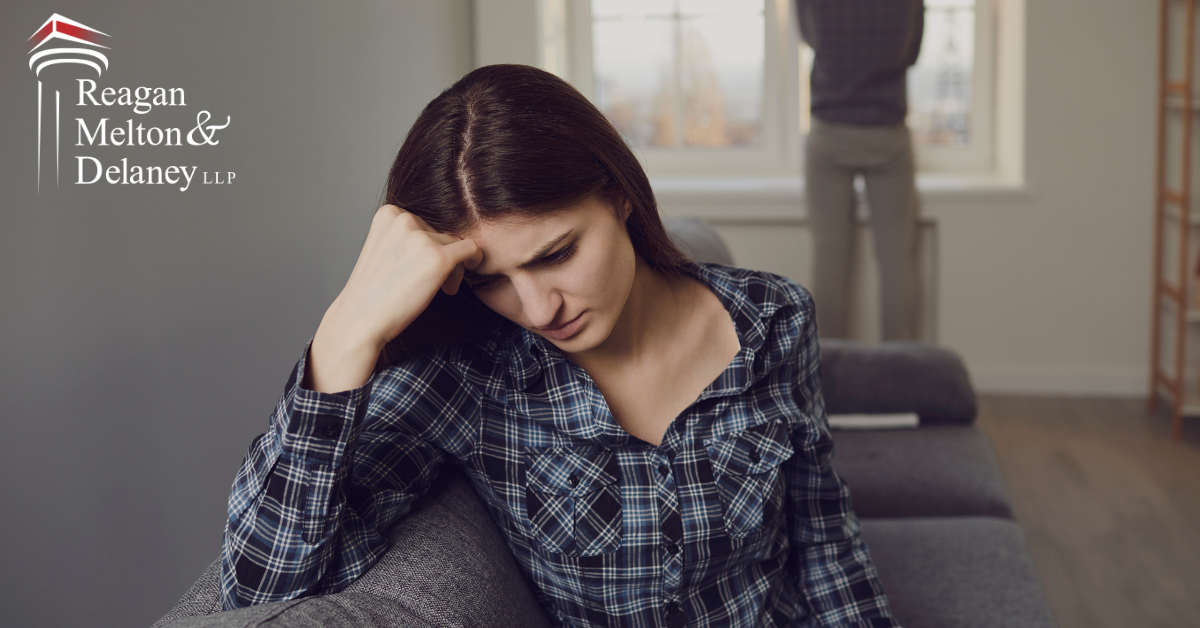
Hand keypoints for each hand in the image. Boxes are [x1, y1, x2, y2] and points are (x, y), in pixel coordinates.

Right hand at [306, 205, 481, 392]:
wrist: (360, 320)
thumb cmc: (373, 293)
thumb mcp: (385, 250)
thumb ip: (407, 237)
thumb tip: (446, 236)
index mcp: (388, 213)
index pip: (425, 224)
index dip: (428, 248)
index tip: (420, 269)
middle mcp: (404, 219)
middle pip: (442, 233)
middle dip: (442, 257)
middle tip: (431, 284)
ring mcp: (421, 238)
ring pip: (456, 244)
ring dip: (452, 267)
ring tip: (439, 289)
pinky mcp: (439, 257)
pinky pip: (471, 249)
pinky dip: (474, 260)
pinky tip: (463, 276)